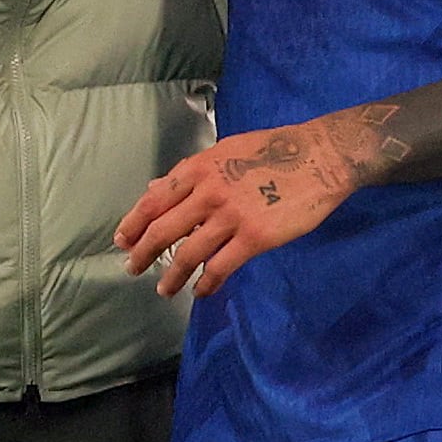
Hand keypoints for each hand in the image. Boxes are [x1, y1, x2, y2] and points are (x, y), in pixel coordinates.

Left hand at [113, 124, 353, 298]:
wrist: (319, 156)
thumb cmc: (272, 150)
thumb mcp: (225, 151)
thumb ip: (191, 173)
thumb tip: (155, 189)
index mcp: (200, 167)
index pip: (155, 199)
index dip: (134, 222)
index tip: (122, 240)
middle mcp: (209, 191)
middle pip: (164, 228)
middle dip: (143, 252)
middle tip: (132, 268)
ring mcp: (231, 216)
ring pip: (188, 253)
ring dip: (171, 275)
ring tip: (164, 289)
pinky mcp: (254, 237)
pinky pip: (220, 267)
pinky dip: (206, 283)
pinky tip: (201, 291)